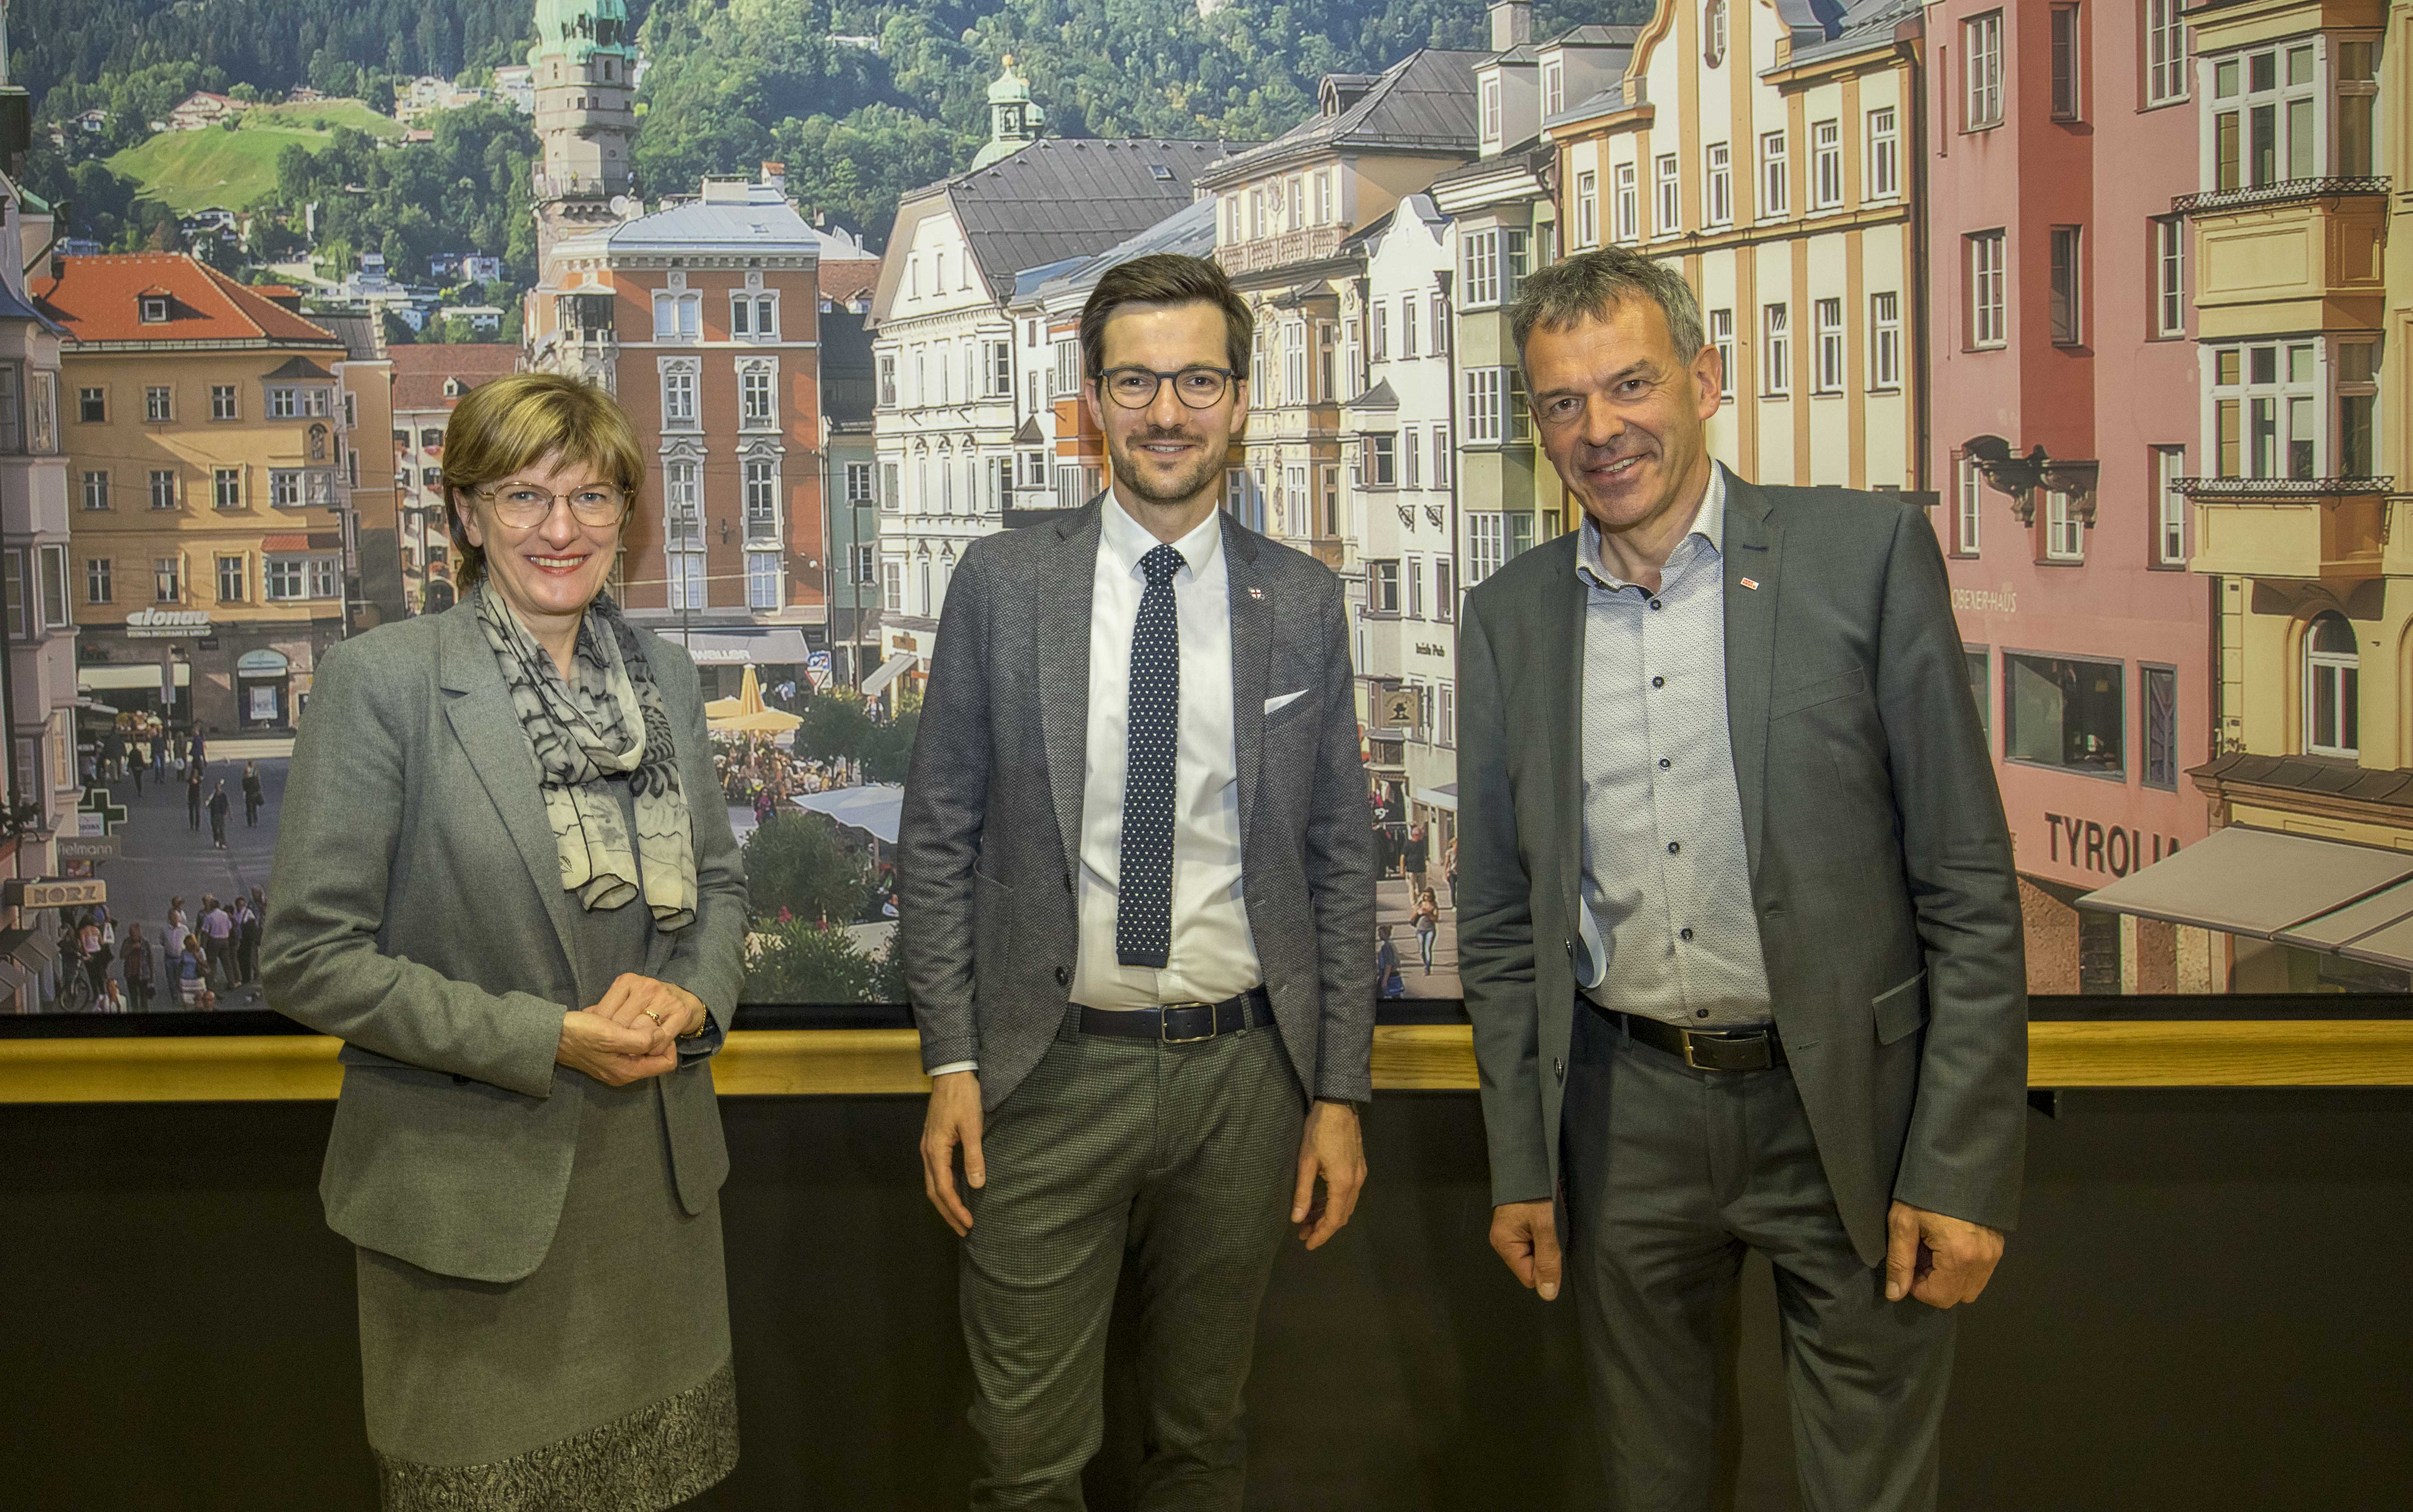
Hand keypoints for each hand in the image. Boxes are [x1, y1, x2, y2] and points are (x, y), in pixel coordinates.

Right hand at [555, 1009, 676, 1085]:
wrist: (550, 1035)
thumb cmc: (580, 1034)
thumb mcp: (612, 1035)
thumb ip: (640, 1040)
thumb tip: (662, 1036)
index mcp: (629, 1071)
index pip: (667, 1062)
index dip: (668, 1043)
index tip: (658, 1027)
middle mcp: (625, 1072)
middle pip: (656, 1056)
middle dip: (654, 1037)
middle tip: (644, 1020)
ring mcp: (615, 1065)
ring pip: (642, 1049)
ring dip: (640, 1033)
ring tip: (629, 1019)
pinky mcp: (607, 1056)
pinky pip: (628, 1045)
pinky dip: (628, 1032)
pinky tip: (618, 1021)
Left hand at [588, 973, 708, 1056]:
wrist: (685, 1000)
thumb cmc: (647, 1004)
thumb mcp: (622, 1000)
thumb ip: (604, 1009)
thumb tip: (585, 1017)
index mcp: (626, 981)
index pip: (604, 1013)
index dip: (601, 1031)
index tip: (603, 1038)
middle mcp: (646, 986)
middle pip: (622, 1025)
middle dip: (619, 1041)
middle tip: (618, 1050)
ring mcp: (664, 998)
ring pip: (641, 1034)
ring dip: (637, 1048)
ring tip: (634, 1052)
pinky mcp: (681, 1012)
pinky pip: (660, 1040)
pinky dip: (654, 1050)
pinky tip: (651, 1050)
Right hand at [920, 1070, 984, 1236]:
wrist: (952, 1072)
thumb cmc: (963, 1096)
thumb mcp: (972, 1126)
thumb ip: (973, 1156)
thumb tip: (976, 1185)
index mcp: (935, 1150)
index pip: (943, 1189)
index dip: (956, 1209)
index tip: (969, 1224)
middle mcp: (927, 1151)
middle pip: (934, 1191)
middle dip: (948, 1213)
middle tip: (963, 1230)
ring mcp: (928, 1146)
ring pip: (933, 1182)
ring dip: (945, 1202)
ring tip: (959, 1217)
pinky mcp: (934, 1141)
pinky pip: (936, 1171)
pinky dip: (944, 1187)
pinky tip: (956, 1191)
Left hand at [1292, 1099, 1365, 1248]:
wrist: (1338, 1104)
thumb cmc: (1318, 1131)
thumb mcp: (1306, 1162)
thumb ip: (1303, 1193)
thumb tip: (1297, 1219)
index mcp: (1343, 1183)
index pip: (1334, 1220)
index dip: (1321, 1235)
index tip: (1307, 1244)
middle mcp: (1356, 1181)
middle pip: (1342, 1215)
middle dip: (1323, 1227)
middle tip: (1302, 1233)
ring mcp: (1360, 1173)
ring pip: (1345, 1204)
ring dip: (1328, 1214)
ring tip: (1307, 1219)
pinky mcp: (1358, 1165)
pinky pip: (1348, 1193)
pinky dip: (1334, 1202)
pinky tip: (1319, 1201)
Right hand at [1489, 1199, 1561, 1300]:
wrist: (1531, 1161)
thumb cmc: (1537, 1193)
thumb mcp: (1547, 1227)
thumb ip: (1547, 1261)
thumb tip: (1547, 1295)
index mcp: (1504, 1244)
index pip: (1529, 1277)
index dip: (1546, 1267)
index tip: (1553, 1245)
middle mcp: (1502, 1241)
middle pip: (1531, 1266)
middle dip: (1545, 1254)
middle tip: (1552, 1231)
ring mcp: (1509, 1232)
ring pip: (1534, 1254)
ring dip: (1546, 1243)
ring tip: (1550, 1222)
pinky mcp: (1516, 1224)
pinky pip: (1533, 1241)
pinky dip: (1543, 1234)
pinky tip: (1546, 1219)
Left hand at [1885, 1201, 2004, 1307]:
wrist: (1954, 1164)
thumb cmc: (1923, 1192)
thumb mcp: (1903, 1223)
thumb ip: (1899, 1263)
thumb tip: (1895, 1294)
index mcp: (1959, 1256)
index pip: (1941, 1297)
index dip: (1919, 1289)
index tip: (1910, 1267)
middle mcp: (1983, 1259)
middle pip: (1958, 1296)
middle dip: (1936, 1284)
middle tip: (1922, 1258)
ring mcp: (1994, 1253)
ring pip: (1971, 1287)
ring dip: (1951, 1278)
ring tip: (1935, 1251)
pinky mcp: (1999, 1245)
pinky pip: (1982, 1272)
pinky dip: (1964, 1268)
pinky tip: (1950, 1245)